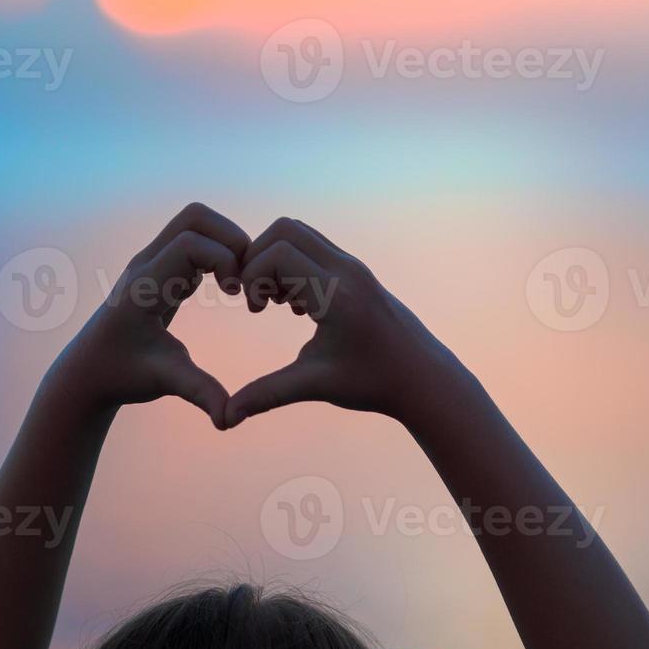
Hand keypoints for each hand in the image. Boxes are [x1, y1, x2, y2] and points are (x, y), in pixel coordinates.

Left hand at [55, 203, 248, 427]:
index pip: (191, 243)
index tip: (238, 294)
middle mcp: (147, 265)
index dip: (224, 259)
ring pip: (196, 224)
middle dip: (231, 238)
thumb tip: (228, 420)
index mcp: (145, 286)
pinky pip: (195, 241)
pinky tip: (227, 288)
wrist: (88, 372)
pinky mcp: (160, 270)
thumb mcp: (163, 382)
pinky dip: (219, 254)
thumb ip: (198, 393)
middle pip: (196, 217)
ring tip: (239, 285)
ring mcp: (152, 263)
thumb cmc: (121, 376)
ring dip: (226, 244)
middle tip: (245, 278)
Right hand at [225, 218, 455, 426]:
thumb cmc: (374, 383)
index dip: (252, 275)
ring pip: (300, 234)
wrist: (423, 378)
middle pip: (285, 230)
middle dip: (257, 260)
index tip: (254, 310)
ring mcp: (354, 267)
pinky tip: (295, 306)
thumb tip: (226, 418)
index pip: (278, 252)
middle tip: (258, 301)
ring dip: (276, 261)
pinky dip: (293, 264)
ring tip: (275, 304)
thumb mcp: (316, 386)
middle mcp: (347, 270)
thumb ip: (267, 394)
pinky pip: (314, 247)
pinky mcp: (356, 271)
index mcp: (336, 294)